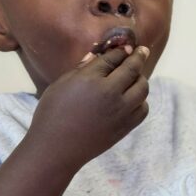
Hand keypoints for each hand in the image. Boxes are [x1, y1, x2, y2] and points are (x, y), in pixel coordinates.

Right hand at [26, 46, 149, 167]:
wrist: (56, 149)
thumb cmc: (52, 113)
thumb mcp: (61, 84)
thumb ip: (83, 69)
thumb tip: (99, 54)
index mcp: (92, 80)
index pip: (113, 58)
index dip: (121, 50)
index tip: (126, 46)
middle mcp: (111, 94)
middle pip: (133, 70)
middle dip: (139, 57)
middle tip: (142, 51)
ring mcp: (121, 112)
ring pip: (143, 88)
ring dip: (141, 79)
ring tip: (135, 76)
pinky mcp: (125, 127)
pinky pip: (142, 109)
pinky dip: (141, 100)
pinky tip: (133, 98)